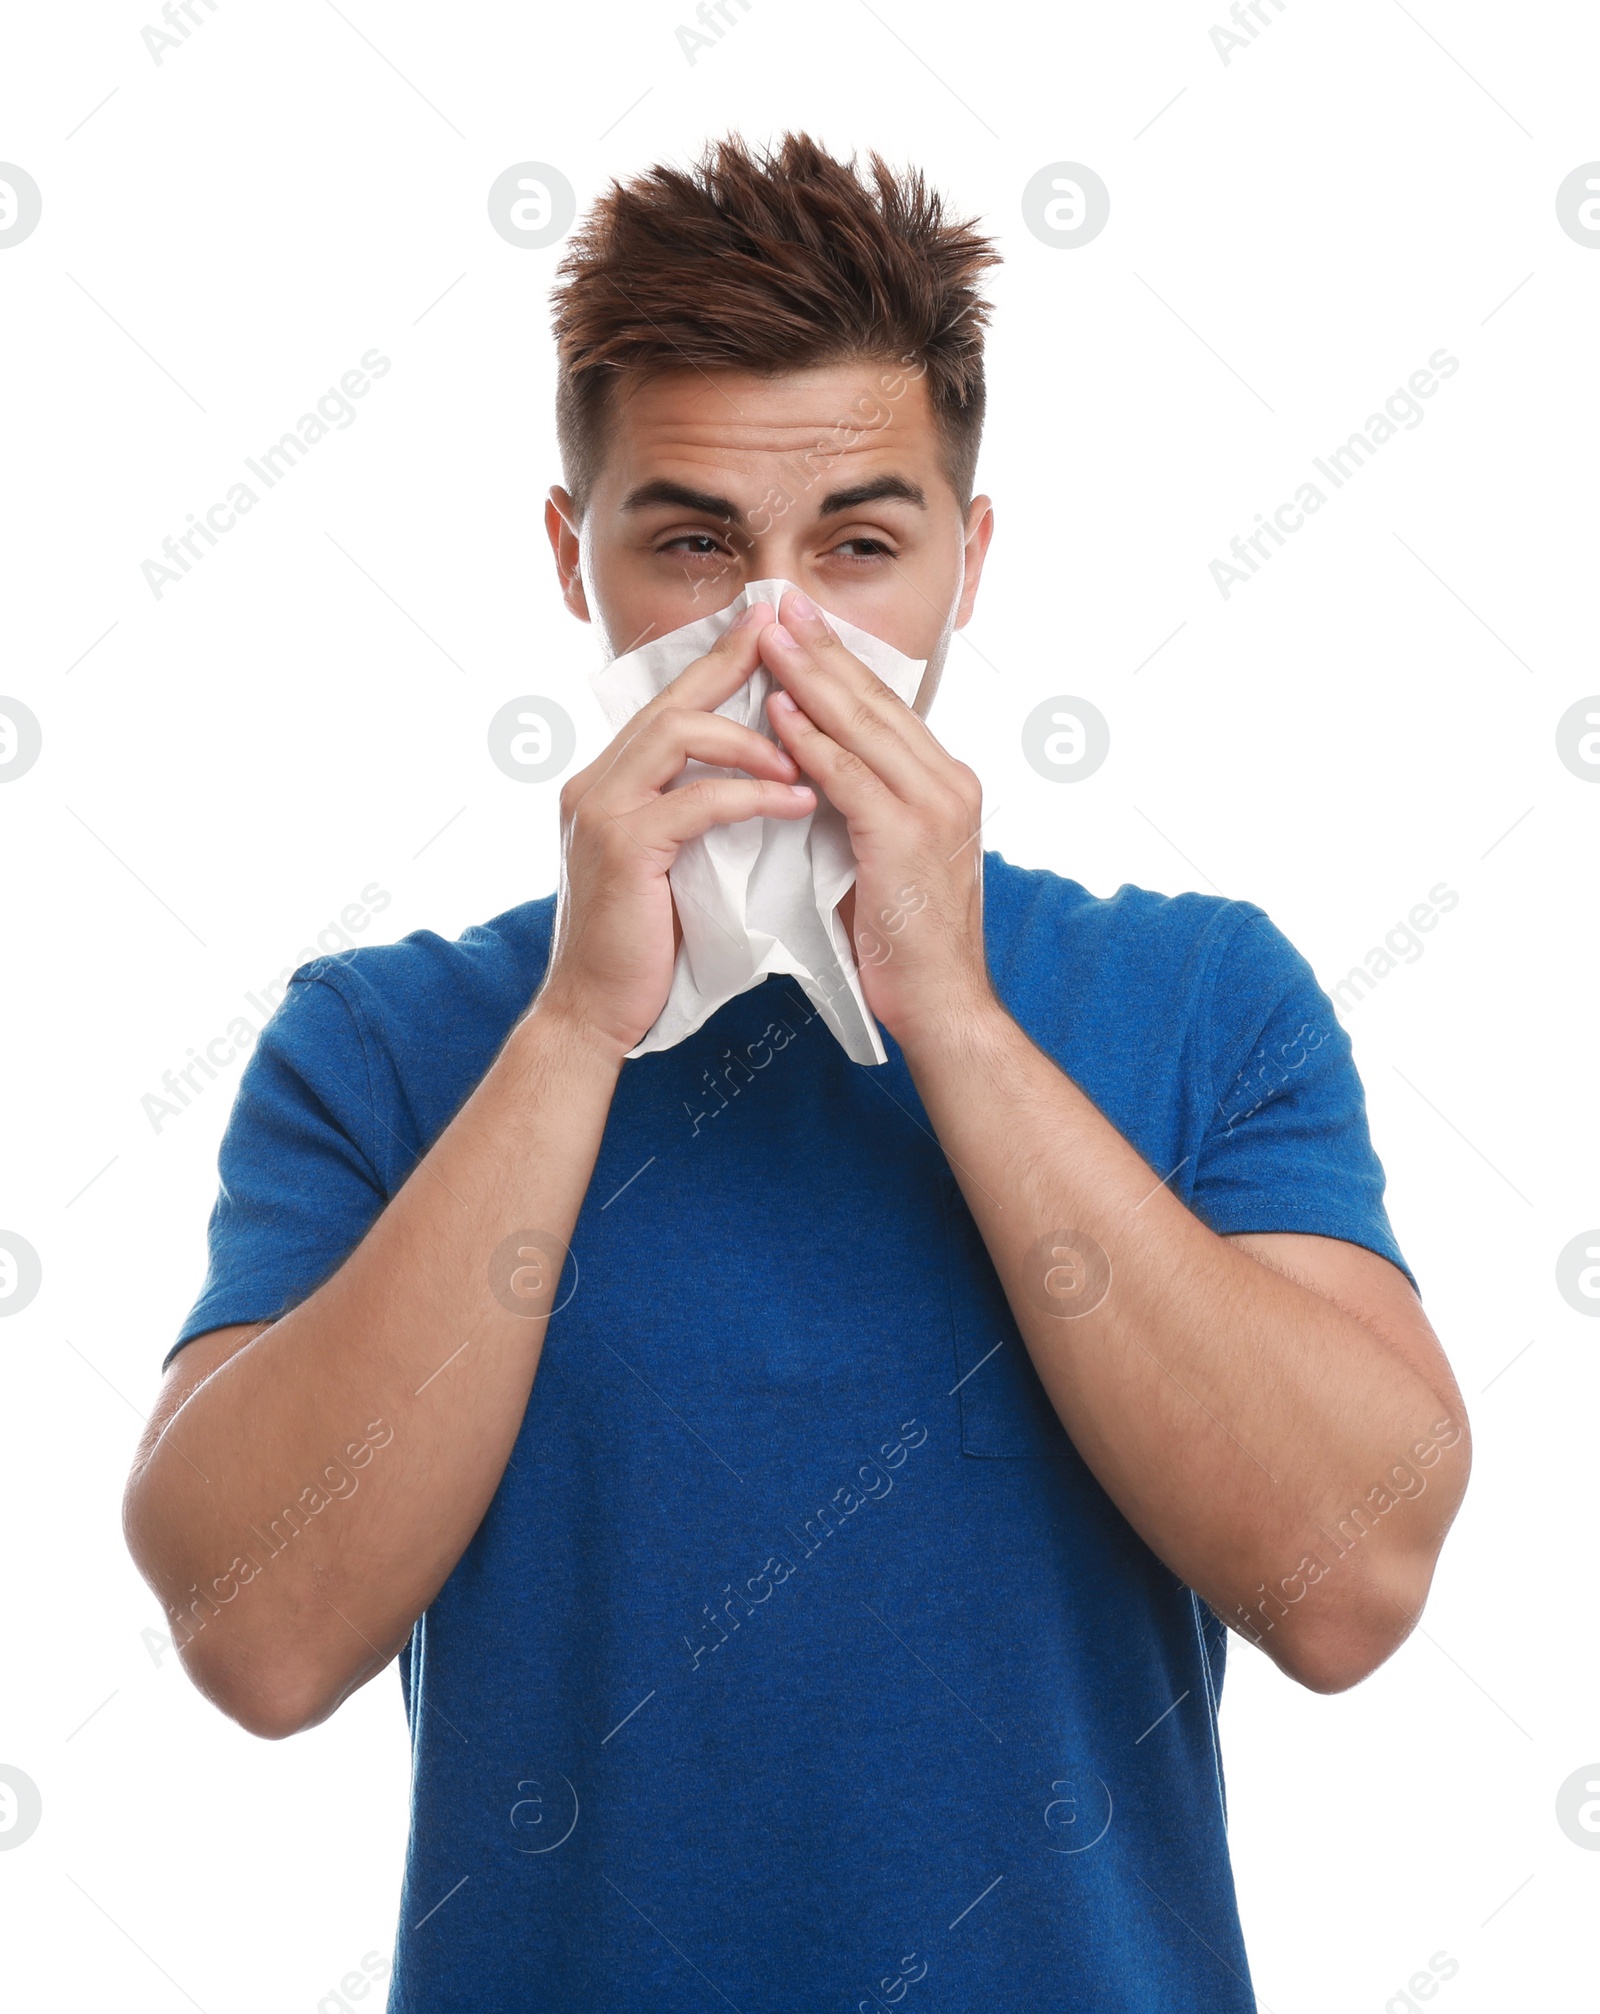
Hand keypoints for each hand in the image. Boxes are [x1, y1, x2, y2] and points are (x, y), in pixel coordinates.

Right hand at [535, 603, 814, 1058]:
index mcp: (608, 782)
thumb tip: (753, 779)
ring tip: (803, 763)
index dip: (718, 664)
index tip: (769, 631)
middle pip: (671, 700)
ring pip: (678, 735)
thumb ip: (691, 814)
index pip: (669, 705)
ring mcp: (601, 810)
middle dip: (735, 665)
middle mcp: (595, 782)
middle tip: (790, 641)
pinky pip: (696, 800)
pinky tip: (797, 802)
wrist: (595, 1011)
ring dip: (751, 741)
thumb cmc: (644, 945)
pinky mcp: (622, 847)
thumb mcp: (671, 863)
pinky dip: (752, 795)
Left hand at [753, 589, 997, 1052]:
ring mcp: (934, 807)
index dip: (840, 662)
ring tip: (767, 637)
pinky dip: (812, 742)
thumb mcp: (882, 860)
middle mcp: (949, 783)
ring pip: (862, 726)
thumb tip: (806, 775)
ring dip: (810, 678)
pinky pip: (849, 777)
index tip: (799, 623)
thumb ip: (857, 810)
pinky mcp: (907, 838)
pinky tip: (777, 712)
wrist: (944, 1006)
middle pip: (875, 700)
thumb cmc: (904, 945)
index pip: (885, 707)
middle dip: (823, 648)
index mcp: (945, 784)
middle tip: (779, 603)